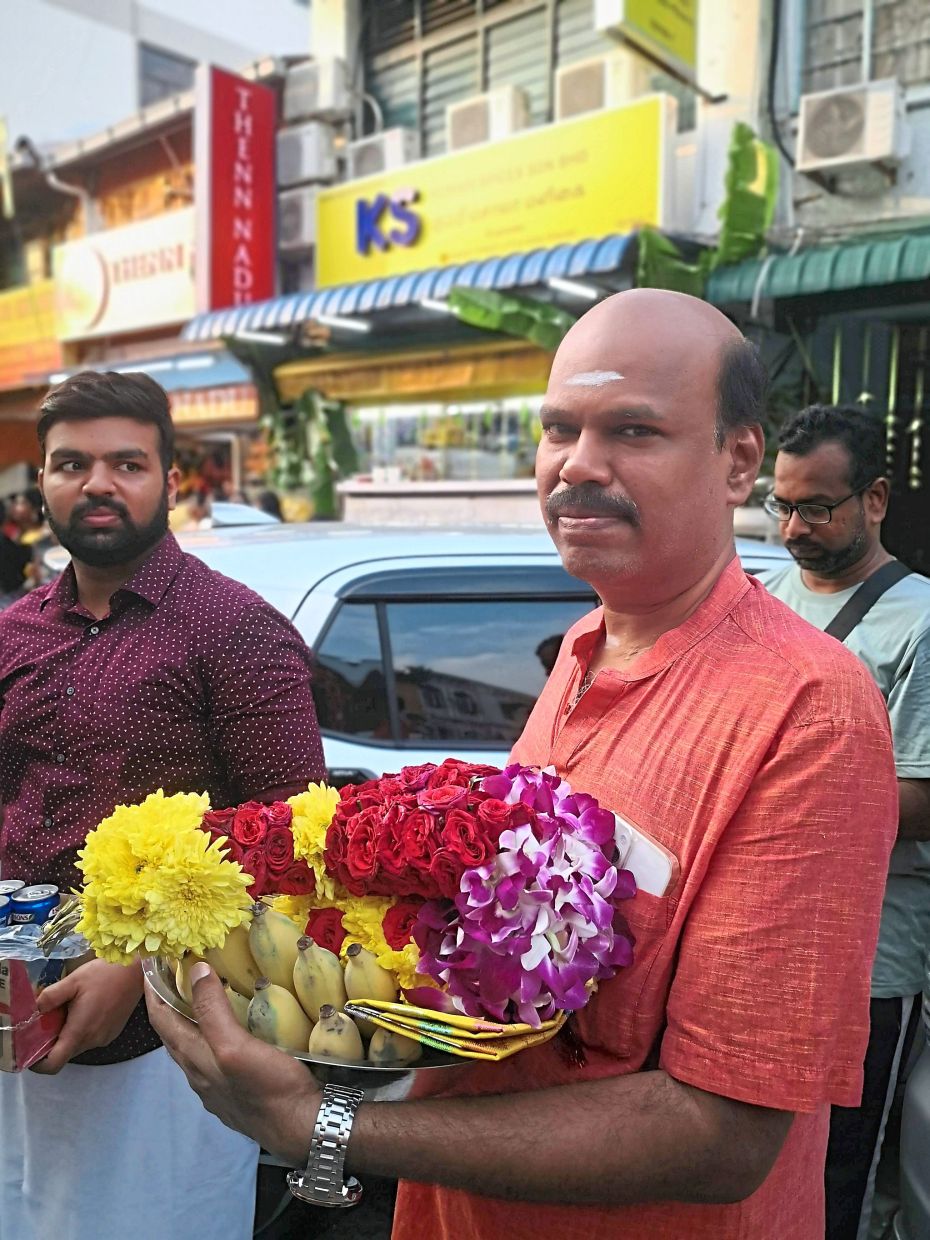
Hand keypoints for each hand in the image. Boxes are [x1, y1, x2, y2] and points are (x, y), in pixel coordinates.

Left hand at [32, 957, 143, 1072]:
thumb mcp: (73, 980)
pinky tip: (87, 1007)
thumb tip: (32, 1011)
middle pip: (65, 1053)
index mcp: (79, 1031)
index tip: (30, 1050)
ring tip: (70, 1008)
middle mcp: (92, 1041)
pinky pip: (91, 1038)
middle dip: (53, 1041)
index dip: (38, 1063)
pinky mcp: (113, 1032)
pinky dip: (83, 1029)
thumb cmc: (104, 974)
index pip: (54, 1064)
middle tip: (49, 1018)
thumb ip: (50, 997)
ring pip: (78, 1045)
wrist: (136, 970)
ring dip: (69, 1033)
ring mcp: (104, 1038)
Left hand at [145, 962, 320, 1163]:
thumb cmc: (269, 1087)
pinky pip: (213, 1057)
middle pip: (173, 1034)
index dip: (152, 991)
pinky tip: (228, 1030)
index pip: (161, 1020)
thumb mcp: (236, 1045)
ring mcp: (217, 1086)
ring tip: (199, 994)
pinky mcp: (236, 1091)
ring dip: (189, 1019)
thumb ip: (212, 1011)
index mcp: (195, 1059)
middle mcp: (199, 1074)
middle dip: (167, 1002)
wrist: (301, 1128)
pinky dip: (211, 1035)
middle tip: (172, 972)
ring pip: (193, 1047)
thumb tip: (196, 970)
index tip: (149, 963)